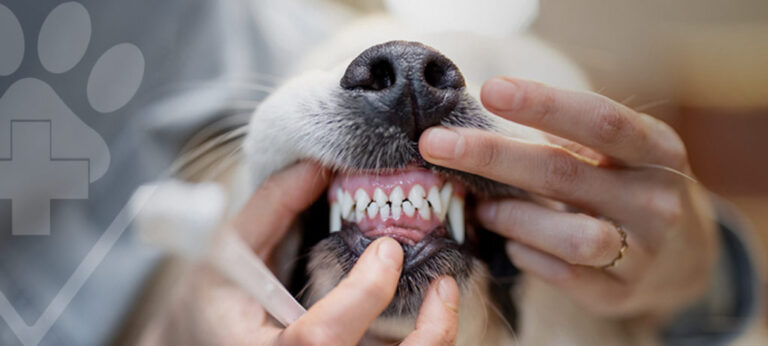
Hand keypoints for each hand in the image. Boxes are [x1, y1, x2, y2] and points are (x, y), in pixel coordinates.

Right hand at [141, 162, 459, 344]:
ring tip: (445, 298)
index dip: (363, 296)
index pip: (318, 341)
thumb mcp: (227, 254)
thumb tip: (318, 165)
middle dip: (426, 336)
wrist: (207, 345)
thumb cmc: (211, 306)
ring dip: (433, 342)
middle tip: (443, 287)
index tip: (388, 249)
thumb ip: (271, 209)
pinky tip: (433, 315)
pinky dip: (422, 343)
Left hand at [418, 77, 718, 318]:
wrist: (682, 257)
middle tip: (435, 144)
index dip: (544, 104)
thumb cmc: (627, 186)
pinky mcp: (619, 293)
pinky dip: (526, 255)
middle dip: (491, 156)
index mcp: (658, 150)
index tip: (490, 90)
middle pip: (564, 174)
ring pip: (567, 236)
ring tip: (482, 208)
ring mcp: (642, 252)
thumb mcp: (618, 152)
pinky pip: (562, 274)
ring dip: (512, 217)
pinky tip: (512, 243)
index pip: (599, 121)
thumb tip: (483, 117)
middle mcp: (656, 200)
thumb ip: (568, 136)